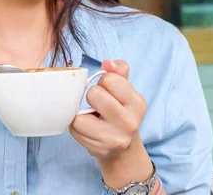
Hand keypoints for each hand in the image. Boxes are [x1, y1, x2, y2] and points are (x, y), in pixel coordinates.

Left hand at [70, 60, 151, 186]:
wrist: (123, 150)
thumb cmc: (121, 112)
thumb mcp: (125, 91)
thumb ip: (118, 72)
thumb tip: (107, 62)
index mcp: (137, 103)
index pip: (110, 79)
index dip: (104, 82)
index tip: (109, 92)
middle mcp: (129, 122)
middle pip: (94, 94)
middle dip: (92, 96)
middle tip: (99, 105)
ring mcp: (114, 138)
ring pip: (80, 114)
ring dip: (81, 113)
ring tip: (92, 116)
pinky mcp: (99, 149)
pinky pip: (75, 128)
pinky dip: (76, 126)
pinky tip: (88, 128)